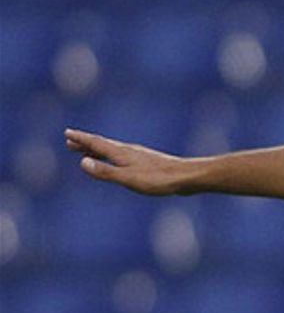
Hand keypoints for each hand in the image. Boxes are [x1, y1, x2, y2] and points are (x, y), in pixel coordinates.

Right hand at [65, 128, 189, 195]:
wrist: (186, 177)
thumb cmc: (158, 179)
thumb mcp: (128, 178)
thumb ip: (105, 171)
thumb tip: (82, 162)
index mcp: (122, 154)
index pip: (97, 144)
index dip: (81, 139)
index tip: (67, 133)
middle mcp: (129, 151)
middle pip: (103, 145)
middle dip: (86, 143)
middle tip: (70, 140)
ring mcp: (139, 156)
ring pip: (114, 150)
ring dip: (98, 149)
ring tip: (88, 151)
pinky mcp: (148, 162)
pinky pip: (123, 156)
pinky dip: (112, 156)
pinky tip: (118, 162)